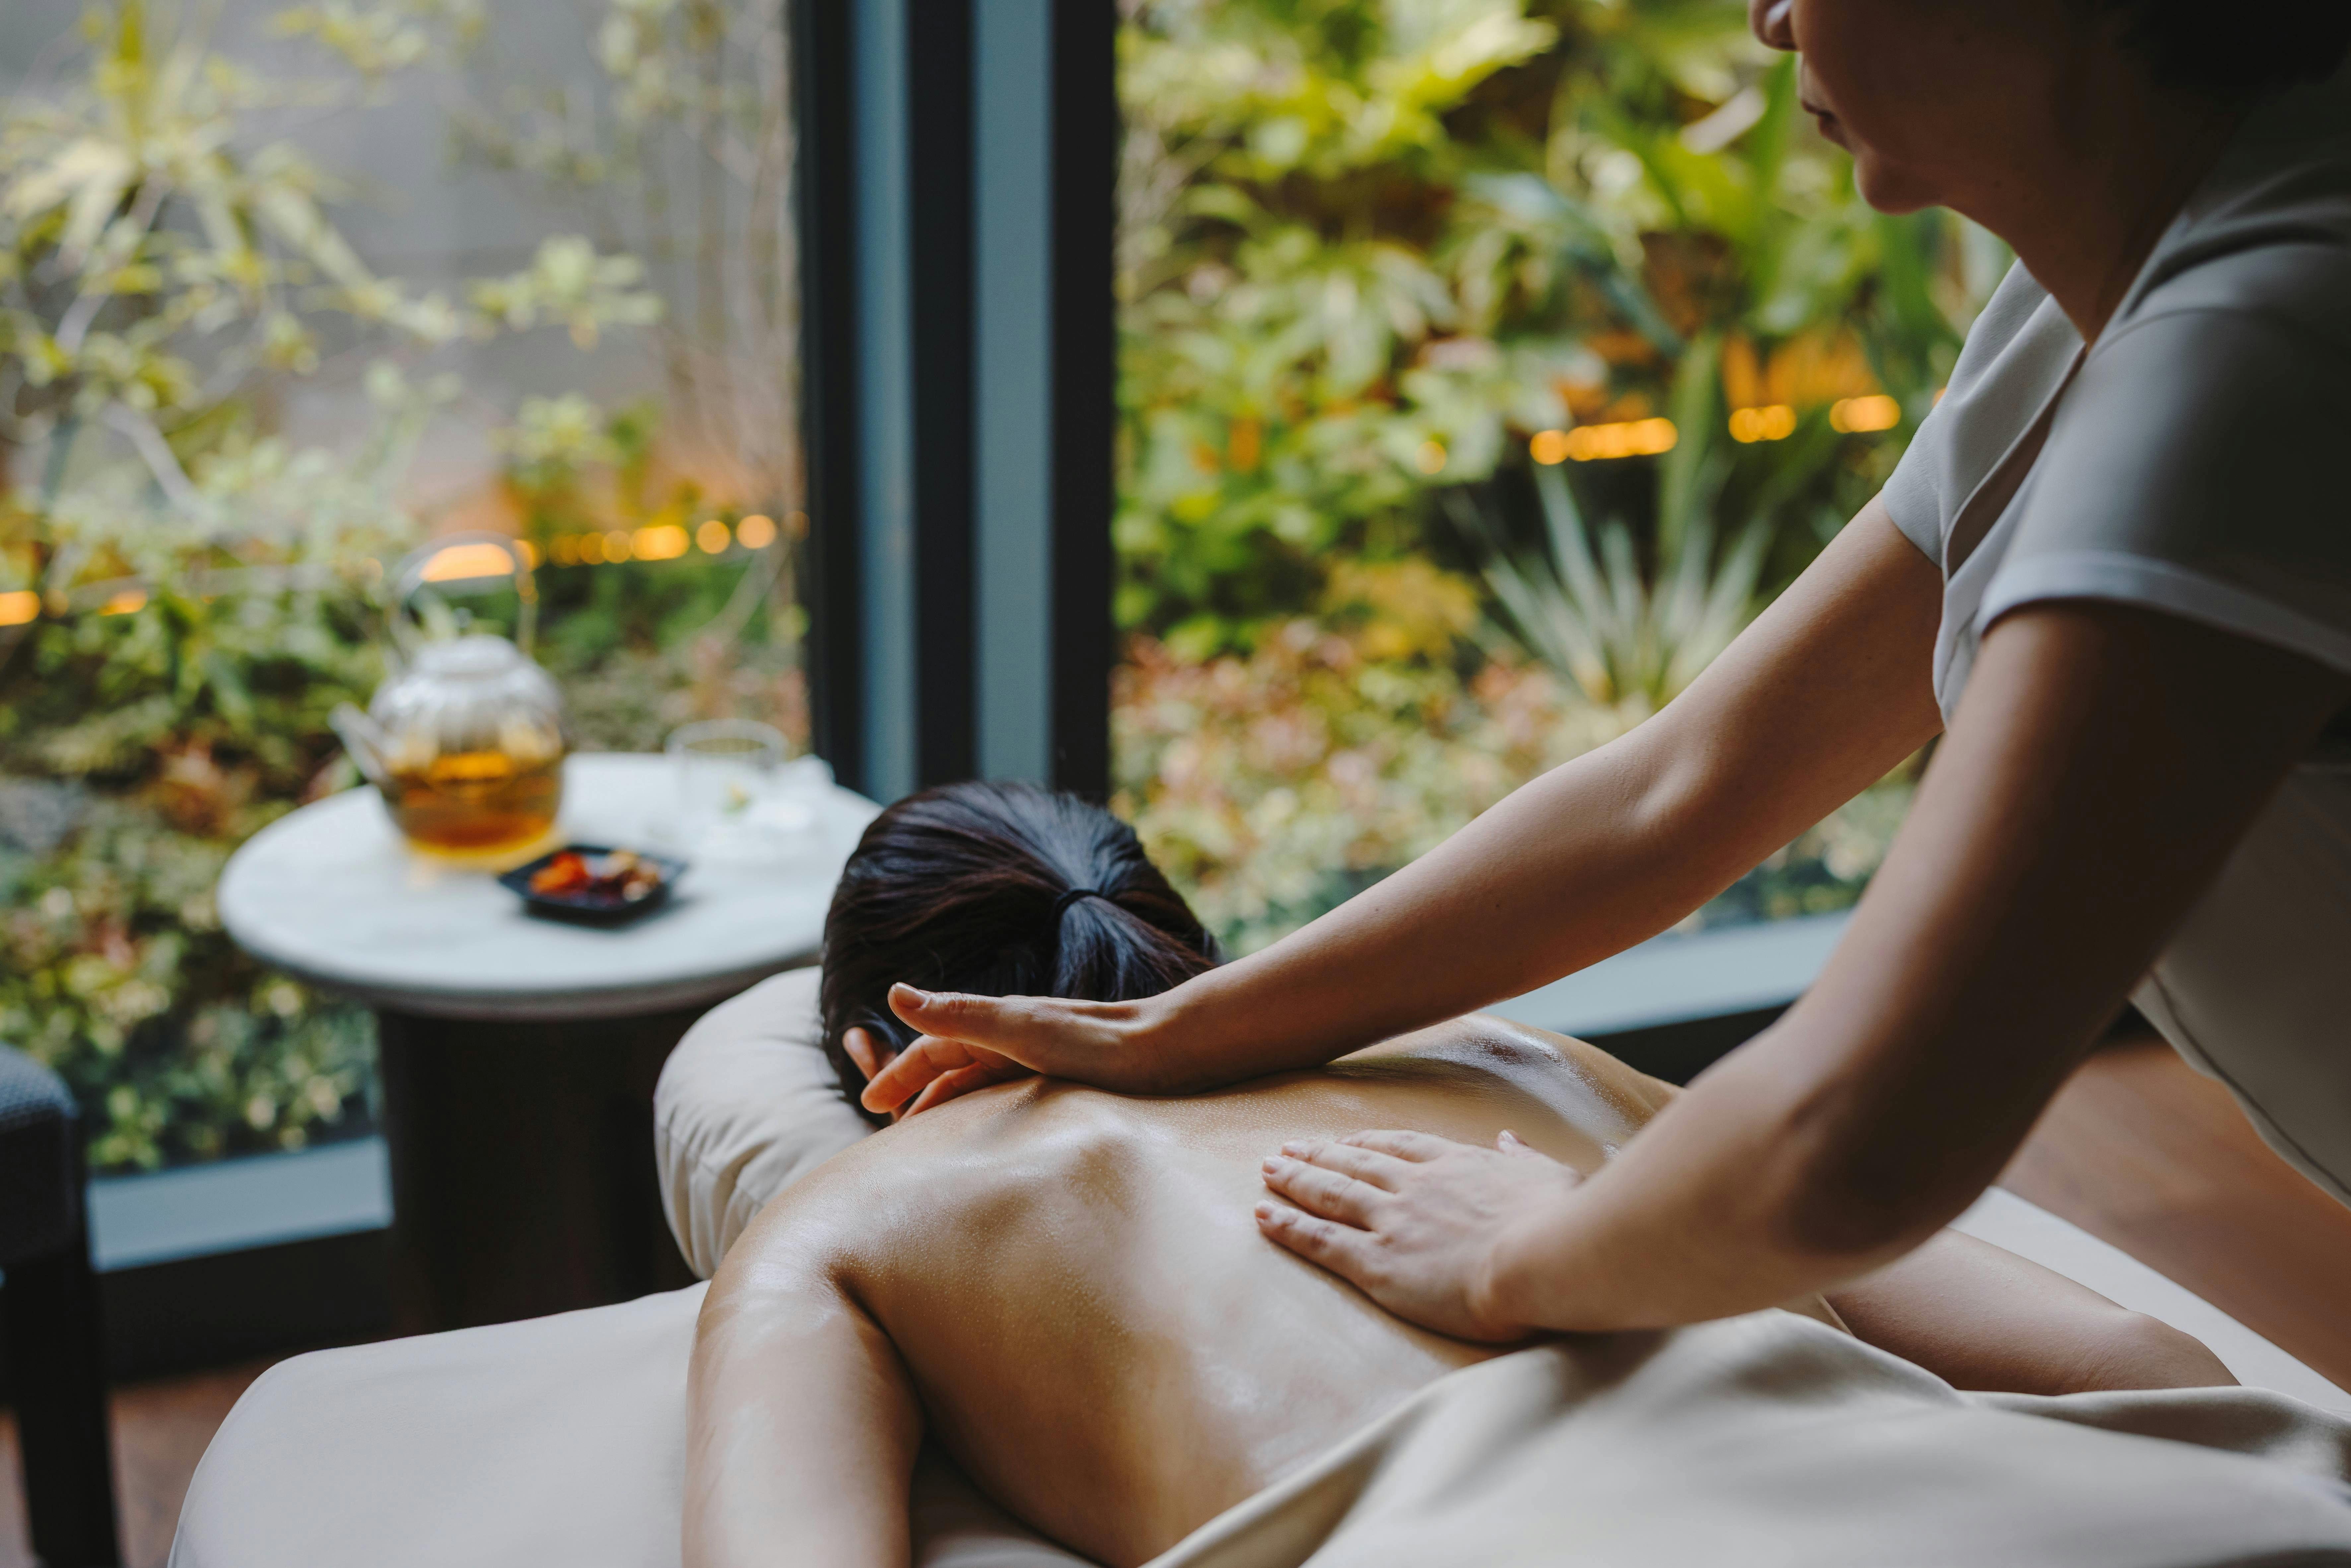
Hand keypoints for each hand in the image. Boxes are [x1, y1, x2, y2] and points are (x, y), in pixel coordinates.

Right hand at [860, 984, 1180, 1118]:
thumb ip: (958, 1014)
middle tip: (889, 1125)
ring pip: (982, 1082)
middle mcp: (1018, 1037)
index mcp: (999, 1023)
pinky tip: (994, 1136)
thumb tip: (894, 991)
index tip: (870, 1104)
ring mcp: (1042, 1059)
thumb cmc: (1098, 1042)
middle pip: (954, 1065)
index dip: (900, 1074)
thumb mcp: (1019, 1028)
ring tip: (930, 1139)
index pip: (934, 1048)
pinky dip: (989, 1112)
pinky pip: (1013, 1096)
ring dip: (952, 1104)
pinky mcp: (1068, 1080)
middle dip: (918, 1090)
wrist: (1171, 1051)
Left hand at [1256, 1129, 1579, 1342]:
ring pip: (1329, 1193)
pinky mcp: (1378, 1262)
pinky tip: (1264, 1215)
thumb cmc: (1562, 1222)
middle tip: (1287, 1149)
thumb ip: (1524, 1159)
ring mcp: (1393, 1222)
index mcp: (1457, 1165)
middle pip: (1355, 1163)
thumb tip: (1511, 1139)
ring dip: (1294, 1179)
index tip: (1347, 1141)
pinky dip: (1288, 1225)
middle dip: (1318, 1154)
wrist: (1544, 1258)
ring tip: (1268, 1169)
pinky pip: (1320, 1240)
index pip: (1401, 1147)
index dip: (1368, 1143)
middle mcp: (1415, 1186)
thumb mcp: (1550, 1177)